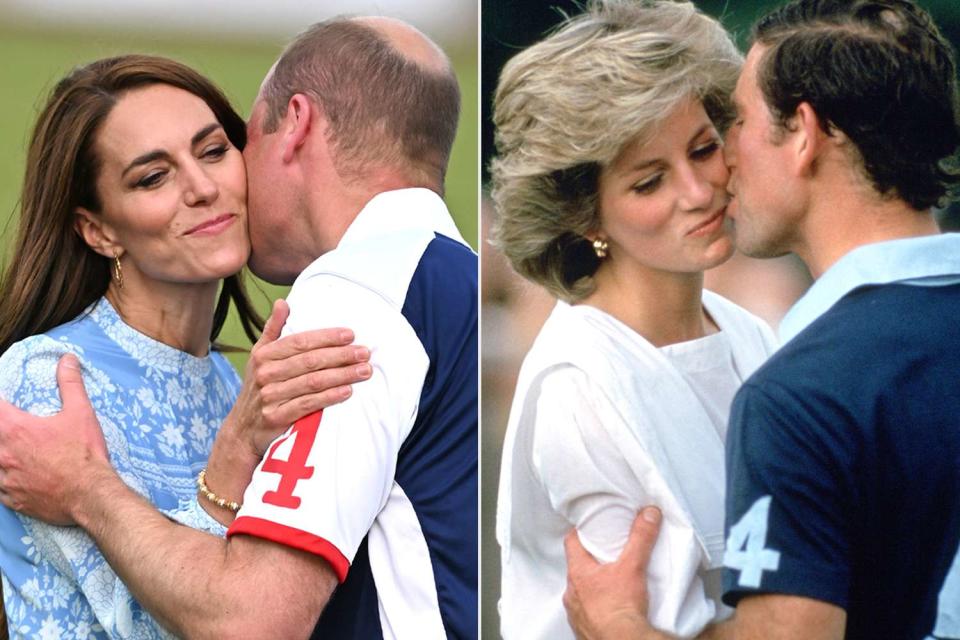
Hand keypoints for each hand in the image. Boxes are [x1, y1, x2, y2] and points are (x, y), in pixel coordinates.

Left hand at [0, 354, 110, 524]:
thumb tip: (67, 360)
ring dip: (1, 456)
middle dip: (2, 428)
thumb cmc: (84, 454)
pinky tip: (11, 476)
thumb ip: (70, 384)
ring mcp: (5, 479)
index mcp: (16, 429)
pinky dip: (3, 480)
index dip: (0, 404)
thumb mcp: (81, 412)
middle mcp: (3, 454)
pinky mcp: (12, 498)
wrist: (90, 494)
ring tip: (11, 453)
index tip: (4, 404)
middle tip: (13, 430)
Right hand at [229, 299, 371, 455]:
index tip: (350, 335)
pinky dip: (330, 397)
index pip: (300, 342)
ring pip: (313, 382)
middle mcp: (266, 373)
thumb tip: (283, 302)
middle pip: (310, 361)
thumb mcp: (260, 356)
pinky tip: (347, 391)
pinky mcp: (277, 417)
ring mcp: (270, 396)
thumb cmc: (259, 387)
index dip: (326, 337)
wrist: (243, 429)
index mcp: (264, 355)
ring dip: (342, 375)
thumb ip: (273, 329)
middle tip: (364, 353)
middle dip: (341, 356)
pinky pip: (308, 404)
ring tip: (364, 371)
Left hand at [563, 507, 665, 639]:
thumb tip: (649, 514)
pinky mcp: (583, 629)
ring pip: (580, 592)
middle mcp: (572, 593)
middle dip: (590, 561)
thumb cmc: (621, 607)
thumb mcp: (633, 566)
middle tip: (606, 555)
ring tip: (610, 583)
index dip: (580, 533)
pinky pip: (585, 613)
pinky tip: (609, 607)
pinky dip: (595, 607)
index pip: (571, 542)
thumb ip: (641, 538)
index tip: (590, 528)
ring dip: (592, 586)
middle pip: (576, 568)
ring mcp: (575, 612)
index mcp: (578, 573)